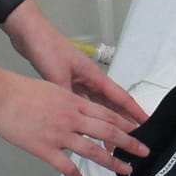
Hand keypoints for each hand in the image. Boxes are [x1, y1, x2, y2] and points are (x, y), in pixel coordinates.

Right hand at [0, 71, 146, 175]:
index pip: (106, 113)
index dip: (125, 123)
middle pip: (107, 131)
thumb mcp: (51, 89)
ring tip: (125, 170)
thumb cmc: (18, 90)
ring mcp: (58, 134)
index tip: (137, 130)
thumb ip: (66, 101)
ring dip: (112, 161)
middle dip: (129, 143)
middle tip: (143, 152)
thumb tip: (76, 110)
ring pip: (92, 150)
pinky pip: (65, 166)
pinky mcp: (44, 148)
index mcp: (72, 101)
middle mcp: (71, 117)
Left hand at [4, 2, 146, 126]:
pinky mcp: (66, 83)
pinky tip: (87, 126)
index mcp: (94, 76)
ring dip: (105, 122)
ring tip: (110, 141)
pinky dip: (87, 116)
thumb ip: (68, 97)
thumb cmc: (47, 47)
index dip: (135, 111)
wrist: (29, 34)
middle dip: (124, 121)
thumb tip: (73, 117)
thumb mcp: (58, 75)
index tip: (146, 123)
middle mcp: (90, 79)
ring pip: (98, 106)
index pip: (120, 97)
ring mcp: (78, 82)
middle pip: (112, 104)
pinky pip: (83, 104)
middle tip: (132, 137)